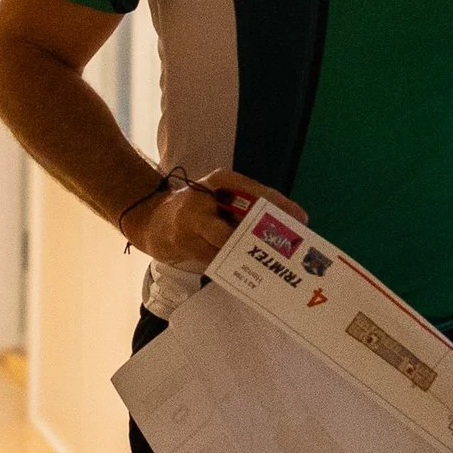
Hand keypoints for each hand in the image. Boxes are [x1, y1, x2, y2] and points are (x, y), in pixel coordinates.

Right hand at [124, 166, 301, 274]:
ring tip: (267, 265)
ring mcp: (193, 222)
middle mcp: (207, 198)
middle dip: (264, 238)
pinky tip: (242, 271)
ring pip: (228, 245)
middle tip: (284, 250)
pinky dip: (229, 265)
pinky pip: (215, 259)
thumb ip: (248, 206)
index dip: (281, 206)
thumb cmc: (196, 209)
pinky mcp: (184, 244)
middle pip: (243, 222)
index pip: (258, 193)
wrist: (151, 220)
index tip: (302, 219)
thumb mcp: (220, 197)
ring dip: (247, 255)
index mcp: (222, 181)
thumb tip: (288, 219)